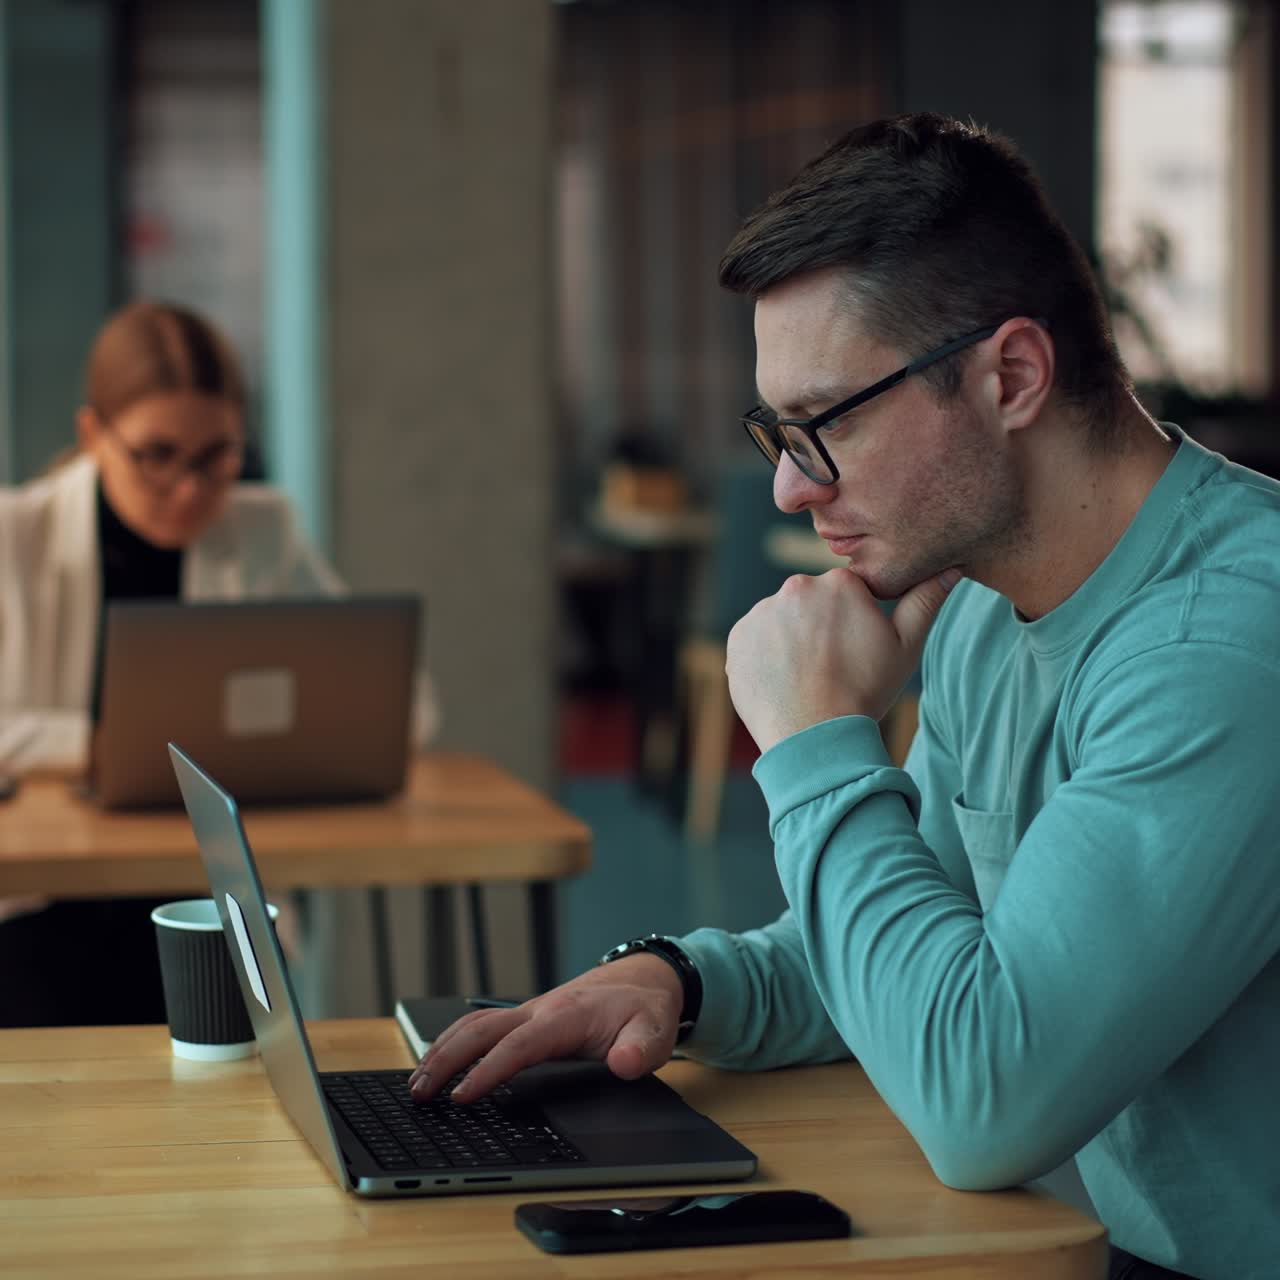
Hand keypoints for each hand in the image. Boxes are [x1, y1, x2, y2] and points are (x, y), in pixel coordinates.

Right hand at [407, 953, 683, 1102]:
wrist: (643, 979)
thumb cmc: (644, 1008)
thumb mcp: (655, 1031)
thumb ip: (641, 1049)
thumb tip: (624, 1064)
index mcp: (565, 1016)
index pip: (518, 1045)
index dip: (488, 1070)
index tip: (462, 1096)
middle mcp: (539, 1010)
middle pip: (481, 1030)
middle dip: (447, 1059)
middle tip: (419, 1093)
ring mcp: (529, 1011)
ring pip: (474, 1025)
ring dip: (442, 1050)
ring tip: (416, 1083)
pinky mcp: (526, 1018)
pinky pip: (482, 1026)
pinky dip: (454, 1041)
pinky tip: (438, 1060)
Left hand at [725, 567, 959, 754]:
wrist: (815, 738)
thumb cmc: (865, 692)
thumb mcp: (905, 647)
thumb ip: (925, 601)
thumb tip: (952, 567)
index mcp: (838, 583)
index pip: (846, 592)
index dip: (853, 622)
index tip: (854, 650)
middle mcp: (795, 588)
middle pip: (811, 604)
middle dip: (820, 628)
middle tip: (831, 667)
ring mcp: (762, 612)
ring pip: (782, 622)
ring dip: (791, 642)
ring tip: (806, 678)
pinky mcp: (738, 639)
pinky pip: (755, 642)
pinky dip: (766, 658)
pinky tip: (783, 682)